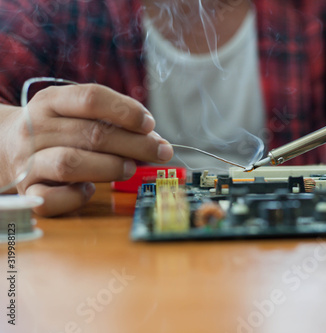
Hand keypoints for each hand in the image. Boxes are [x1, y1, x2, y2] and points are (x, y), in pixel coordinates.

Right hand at [0, 84, 172, 215]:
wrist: (5, 146)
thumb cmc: (58, 130)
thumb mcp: (76, 113)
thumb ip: (112, 122)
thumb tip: (155, 141)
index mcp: (50, 101)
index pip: (91, 98)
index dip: (126, 111)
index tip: (150, 124)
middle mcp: (35, 128)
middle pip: (92, 134)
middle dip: (136, 144)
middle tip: (161, 151)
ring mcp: (27, 161)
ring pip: (70, 163)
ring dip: (110, 167)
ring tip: (130, 168)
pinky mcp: (27, 191)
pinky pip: (51, 199)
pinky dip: (75, 197)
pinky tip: (90, 190)